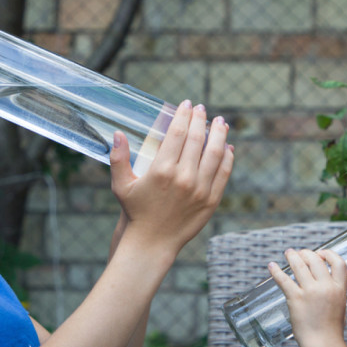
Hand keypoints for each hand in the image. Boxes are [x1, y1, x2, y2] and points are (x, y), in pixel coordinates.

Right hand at [108, 100, 233, 255]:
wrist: (152, 242)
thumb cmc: (136, 211)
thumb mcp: (121, 185)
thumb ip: (118, 158)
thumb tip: (118, 133)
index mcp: (162, 170)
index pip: (178, 133)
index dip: (184, 115)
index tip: (187, 105)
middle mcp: (183, 177)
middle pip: (197, 139)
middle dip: (201, 119)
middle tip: (202, 109)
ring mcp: (200, 189)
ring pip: (215, 153)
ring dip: (219, 134)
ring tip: (220, 122)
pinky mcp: (211, 201)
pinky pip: (224, 173)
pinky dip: (228, 157)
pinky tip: (227, 147)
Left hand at [269, 248, 346, 346]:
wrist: (323, 344)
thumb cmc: (331, 329)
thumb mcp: (340, 306)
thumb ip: (333, 292)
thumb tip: (325, 282)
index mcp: (339, 289)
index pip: (338, 262)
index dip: (329, 254)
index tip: (321, 253)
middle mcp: (326, 287)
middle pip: (315, 259)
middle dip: (306, 253)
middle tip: (299, 254)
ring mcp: (310, 292)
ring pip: (299, 265)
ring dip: (292, 256)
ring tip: (288, 253)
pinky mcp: (296, 298)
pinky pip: (284, 279)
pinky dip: (276, 271)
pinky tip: (271, 266)